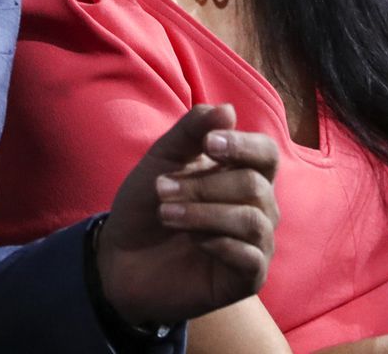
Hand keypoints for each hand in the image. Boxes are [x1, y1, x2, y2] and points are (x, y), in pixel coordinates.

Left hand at [96, 104, 279, 326]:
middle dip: (203, 186)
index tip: (209, 145)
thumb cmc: (147, 204)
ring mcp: (256, 243)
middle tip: (162, 190)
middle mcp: (259, 207)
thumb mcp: (162, 159)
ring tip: (167, 214)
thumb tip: (228, 110)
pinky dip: (219, 244)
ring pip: (252, 220)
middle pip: (254, 185)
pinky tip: (194, 242)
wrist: (122, 258)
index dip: (243, 145)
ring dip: (204, 213)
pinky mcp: (249, 278)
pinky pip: (251, 257)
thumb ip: (192, 131)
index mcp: (243, 173)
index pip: (266, 153)